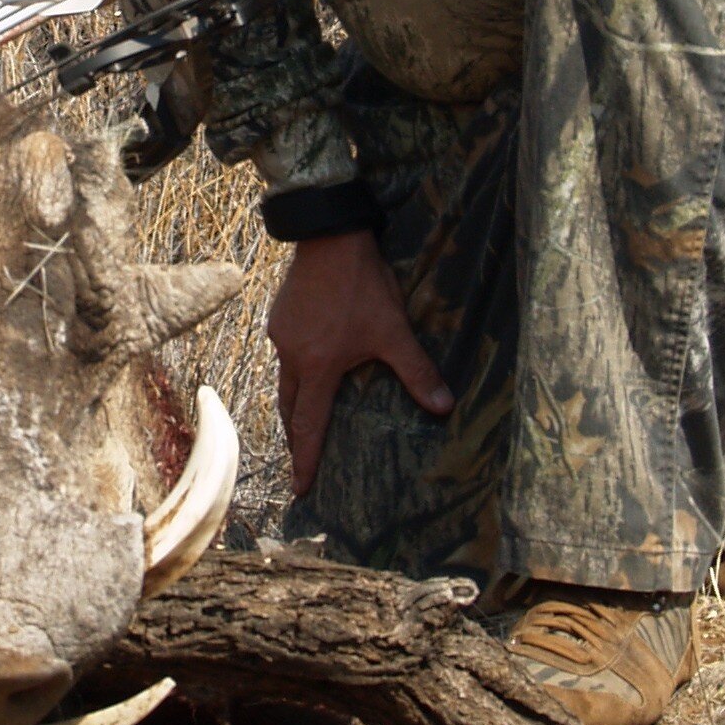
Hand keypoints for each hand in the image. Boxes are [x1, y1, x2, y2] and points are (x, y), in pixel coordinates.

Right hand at [266, 229, 451, 497]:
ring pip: (285, 379)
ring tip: (303, 416)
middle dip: (295, 436)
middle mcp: (293, 356)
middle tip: (299, 459)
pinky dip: (296, 368)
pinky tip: (310, 361)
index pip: (309, 425)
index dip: (306, 458)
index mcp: (319, 368)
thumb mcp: (394, 330)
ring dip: (294, 402)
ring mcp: (282, 335)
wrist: (329, 237)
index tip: (301, 487)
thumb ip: (417, 371)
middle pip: (289, 407)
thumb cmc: (362, 286)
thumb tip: (444, 406)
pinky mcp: (280, 316)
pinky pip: (285, 352)